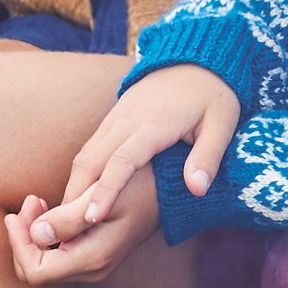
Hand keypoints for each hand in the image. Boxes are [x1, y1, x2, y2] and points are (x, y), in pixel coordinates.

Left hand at [6, 173, 159, 285]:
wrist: (171, 190)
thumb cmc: (140, 185)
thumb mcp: (100, 195)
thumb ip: (66, 218)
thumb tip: (35, 235)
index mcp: (92, 259)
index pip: (35, 271)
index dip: (18, 244)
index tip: (16, 213)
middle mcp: (91, 269)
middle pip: (34, 271)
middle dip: (22, 238)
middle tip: (30, 201)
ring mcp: (93, 265)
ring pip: (43, 263)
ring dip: (32, 233)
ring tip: (36, 200)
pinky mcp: (93, 254)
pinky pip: (57, 254)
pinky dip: (45, 233)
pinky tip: (47, 207)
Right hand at [31, 65, 243, 256]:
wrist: (196, 58)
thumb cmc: (213, 95)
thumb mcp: (222, 124)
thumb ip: (208, 157)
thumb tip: (196, 190)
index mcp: (155, 123)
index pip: (123, 160)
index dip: (107, 190)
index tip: (92, 218)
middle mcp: (128, 119)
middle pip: (92, 159)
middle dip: (76, 195)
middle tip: (64, 229)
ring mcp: (117, 117)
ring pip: (85, 154)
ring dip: (74, 186)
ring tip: (65, 220)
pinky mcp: (113, 118)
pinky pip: (90, 147)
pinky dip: (81, 173)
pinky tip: (79, 195)